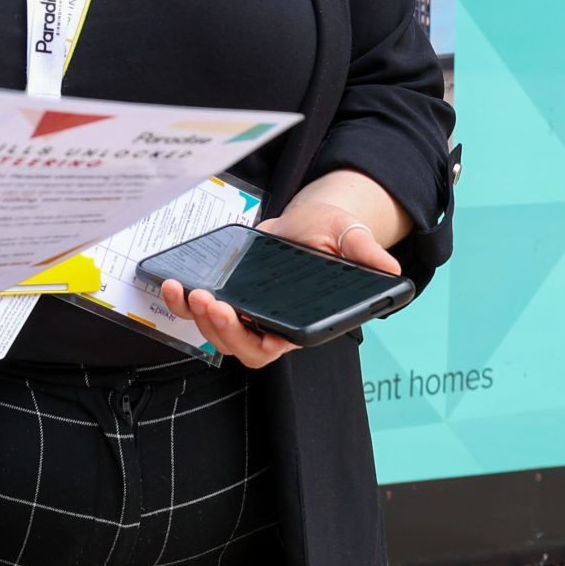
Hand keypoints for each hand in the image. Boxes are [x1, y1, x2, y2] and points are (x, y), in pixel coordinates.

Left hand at [158, 169, 407, 370]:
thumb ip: (364, 252)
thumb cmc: (330, 233)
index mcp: (304, 318)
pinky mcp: (229, 295)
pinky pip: (203, 309)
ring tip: (187, 292)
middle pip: (244, 346)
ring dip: (198, 318)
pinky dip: (184, 302)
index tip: (251, 325)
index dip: (263, 342)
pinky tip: (174, 283)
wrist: (306, 219)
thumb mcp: (348, 234)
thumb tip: (389, 269)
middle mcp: (273, 323)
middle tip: (211, 303)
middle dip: (223, 330)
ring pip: (219, 332)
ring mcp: (248, 312)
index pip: (282, 343)